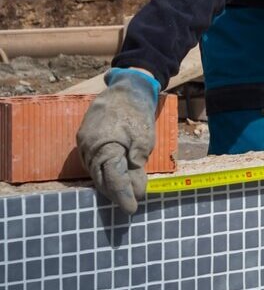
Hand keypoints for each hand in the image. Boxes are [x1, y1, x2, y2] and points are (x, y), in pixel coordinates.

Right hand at [76, 68, 160, 213]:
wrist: (123, 89)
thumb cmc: (136, 111)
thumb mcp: (145, 136)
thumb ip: (138, 161)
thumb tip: (136, 186)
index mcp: (105, 147)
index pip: (113, 178)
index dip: (123, 194)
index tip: (132, 208)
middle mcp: (90, 148)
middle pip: (101, 179)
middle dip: (115, 194)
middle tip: (130, 205)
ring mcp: (84, 145)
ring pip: (95, 172)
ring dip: (109, 185)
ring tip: (124, 195)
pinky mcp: (84, 141)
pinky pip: (93, 163)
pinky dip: (103, 173)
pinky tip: (114, 179)